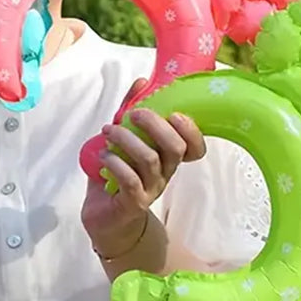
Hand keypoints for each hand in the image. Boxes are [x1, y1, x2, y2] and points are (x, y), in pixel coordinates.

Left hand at [81, 77, 206, 258]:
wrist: (105, 218)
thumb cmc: (117, 174)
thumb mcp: (124, 140)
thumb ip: (130, 111)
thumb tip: (141, 82)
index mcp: (168, 158)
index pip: (195, 147)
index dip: (192, 130)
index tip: (174, 112)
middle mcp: (165, 174)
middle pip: (175, 148)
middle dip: (156, 125)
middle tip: (135, 114)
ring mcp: (151, 189)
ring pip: (150, 160)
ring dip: (127, 139)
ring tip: (109, 130)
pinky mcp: (133, 203)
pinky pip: (130, 180)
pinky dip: (116, 162)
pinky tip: (104, 154)